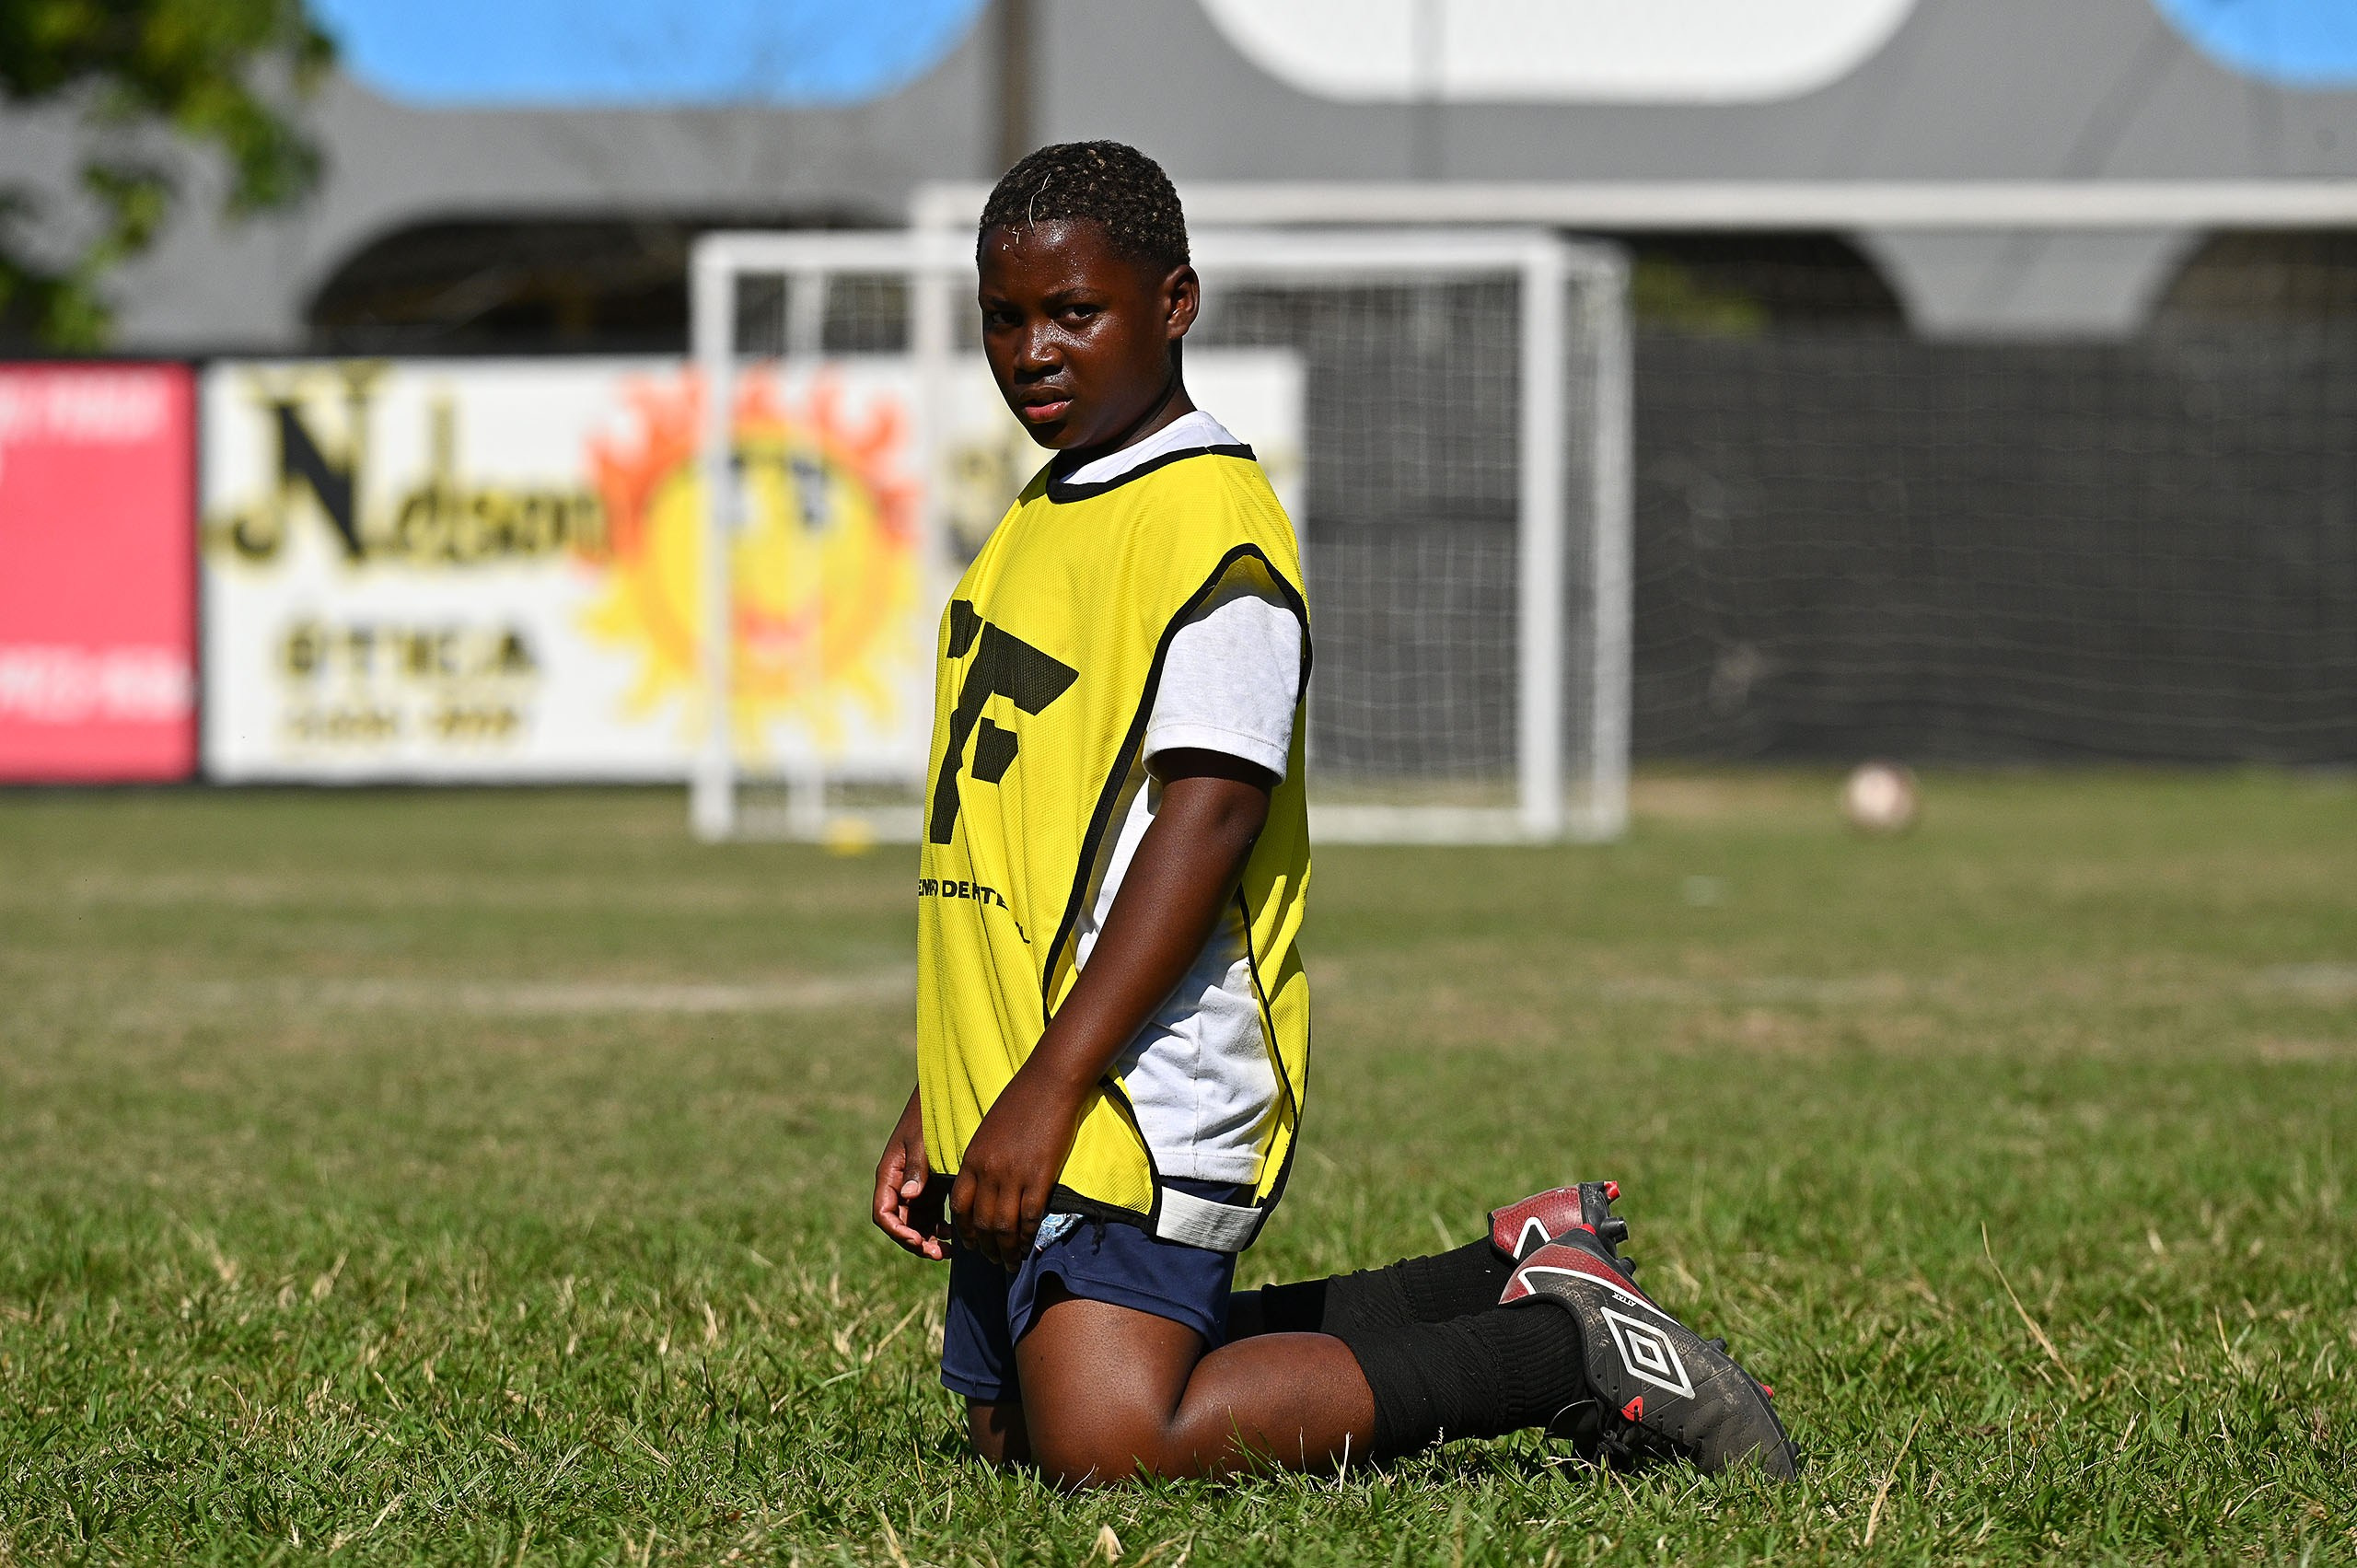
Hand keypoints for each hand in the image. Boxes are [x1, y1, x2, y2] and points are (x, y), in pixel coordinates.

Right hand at [873, 1087, 945, 1260]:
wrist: (943, 1097)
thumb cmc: (929, 1116)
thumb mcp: (921, 1141)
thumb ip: (916, 1168)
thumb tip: (908, 1196)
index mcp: (889, 1175)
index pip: (883, 1214)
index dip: (898, 1232)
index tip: (917, 1240)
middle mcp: (898, 1185)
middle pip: (899, 1224)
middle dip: (915, 1242)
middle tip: (938, 1254)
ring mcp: (914, 1187)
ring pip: (916, 1223)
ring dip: (928, 1240)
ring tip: (949, 1250)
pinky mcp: (930, 1187)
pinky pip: (930, 1215)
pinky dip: (939, 1228)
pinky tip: (954, 1234)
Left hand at [949, 1068, 1085, 1269]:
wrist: (1048, 1083)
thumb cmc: (1019, 1101)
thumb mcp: (988, 1130)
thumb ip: (981, 1158)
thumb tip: (981, 1184)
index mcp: (972, 1159)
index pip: (960, 1206)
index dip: (965, 1231)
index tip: (972, 1245)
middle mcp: (988, 1171)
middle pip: (981, 1222)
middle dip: (986, 1247)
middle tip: (993, 1260)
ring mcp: (1013, 1175)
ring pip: (1004, 1226)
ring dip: (1006, 1249)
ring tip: (1011, 1263)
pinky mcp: (1039, 1176)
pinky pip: (1030, 1217)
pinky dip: (1028, 1236)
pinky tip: (1029, 1246)